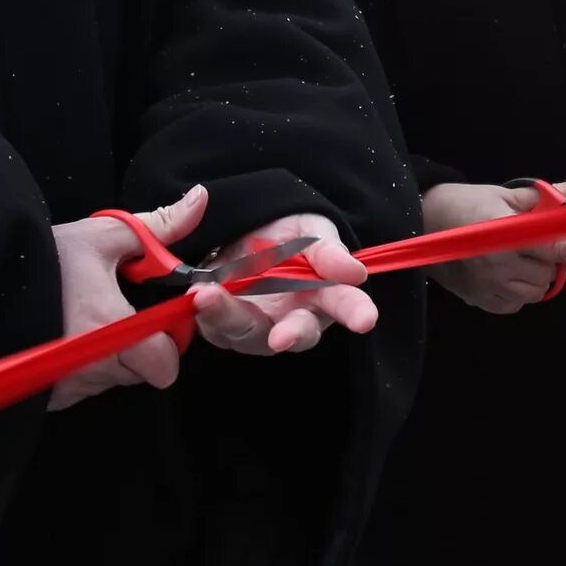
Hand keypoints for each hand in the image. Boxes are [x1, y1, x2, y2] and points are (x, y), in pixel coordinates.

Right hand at [47, 189, 196, 409]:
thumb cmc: (42, 257)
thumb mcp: (102, 234)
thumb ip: (158, 227)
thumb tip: (200, 201)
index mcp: (111, 327)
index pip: (165, 364)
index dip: (167, 340)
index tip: (155, 317)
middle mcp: (89, 365)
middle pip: (140, 372)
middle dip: (138, 346)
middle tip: (114, 313)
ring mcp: (66, 384)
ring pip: (110, 380)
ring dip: (107, 356)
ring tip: (82, 320)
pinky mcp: (48, 396)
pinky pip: (82, 387)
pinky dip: (80, 369)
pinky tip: (64, 338)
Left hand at [188, 213, 377, 356]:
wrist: (240, 230)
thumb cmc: (285, 232)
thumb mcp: (309, 228)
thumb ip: (327, 250)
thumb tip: (355, 272)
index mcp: (323, 292)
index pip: (345, 304)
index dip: (356, 312)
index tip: (365, 320)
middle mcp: (293, 317)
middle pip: (298, 334)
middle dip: (291, 335)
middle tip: (282, 338)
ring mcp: (258, 326)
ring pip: (250, 333)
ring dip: (231, 316)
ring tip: (210, 294)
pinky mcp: (223, 327)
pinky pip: (216, 326)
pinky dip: (207, 311)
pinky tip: (199, 294)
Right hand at [423, 175, 565, 312]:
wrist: (421, 223)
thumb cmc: (467, 204)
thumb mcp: (507, 194)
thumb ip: (549, 197)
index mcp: (507, 229)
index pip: (556, 246)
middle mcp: (498, 261)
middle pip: (550, 272)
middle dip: (552, 259)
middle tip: (538, 244)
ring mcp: (488, 284)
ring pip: (536, 292)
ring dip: (537, 276)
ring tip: (522, 258)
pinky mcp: (480, 300)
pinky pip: (516, 305)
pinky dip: (518, 293)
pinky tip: (508, 274)